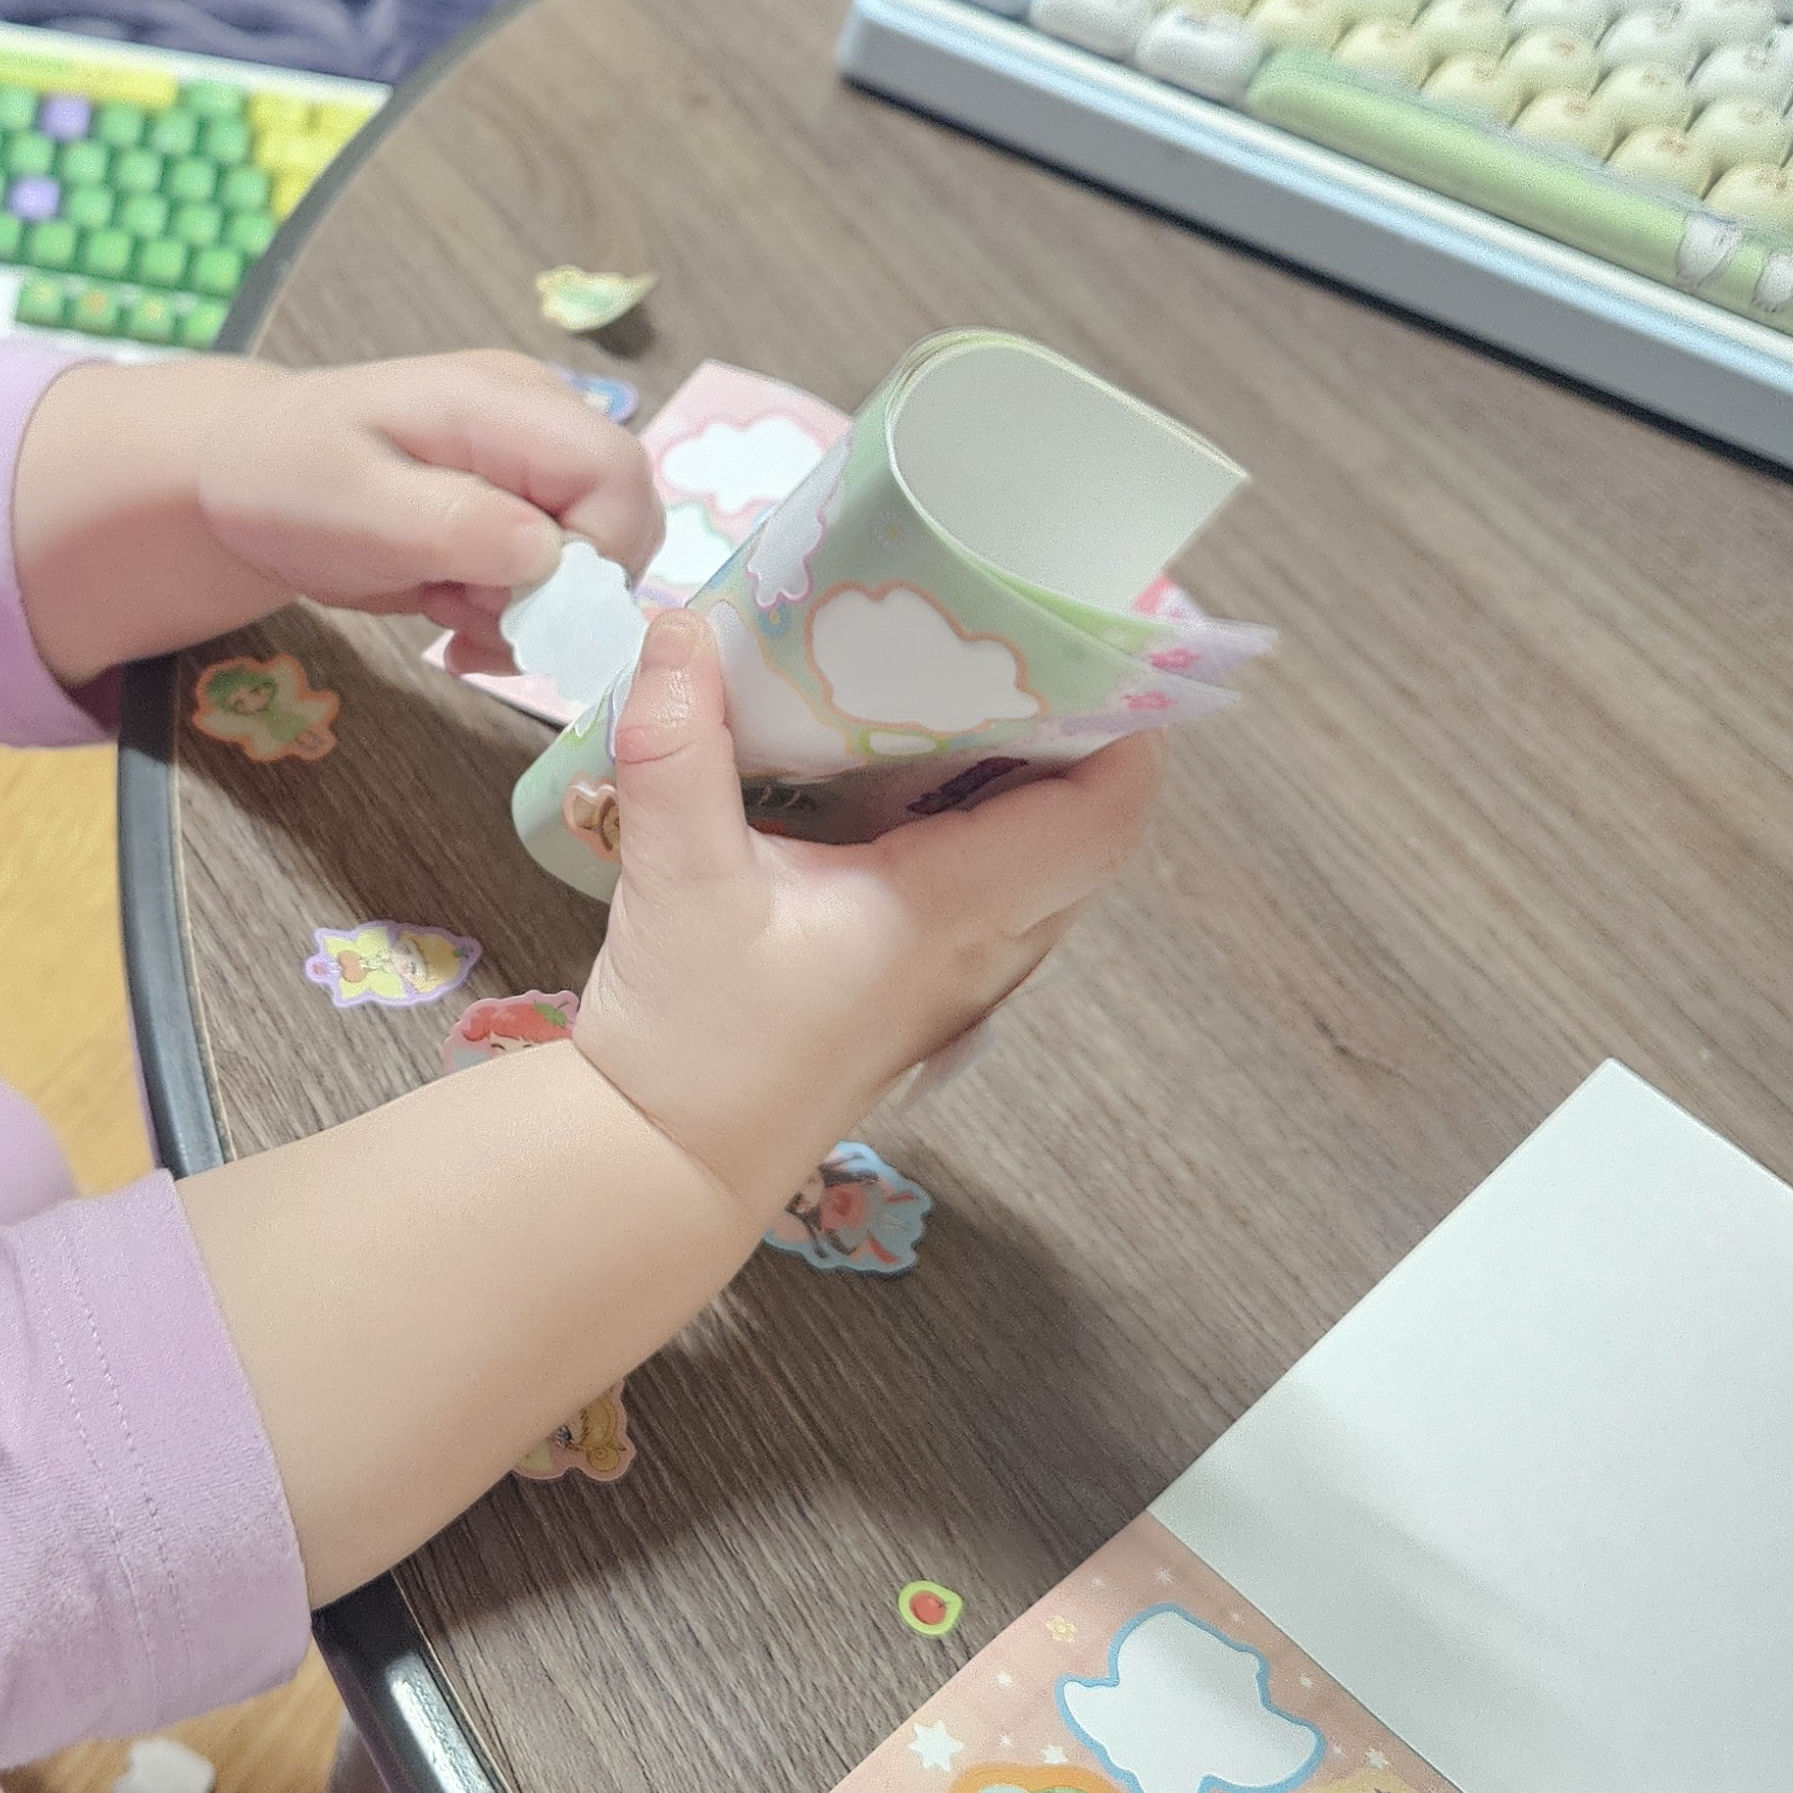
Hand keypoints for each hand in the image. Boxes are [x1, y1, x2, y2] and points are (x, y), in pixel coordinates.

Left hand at [12, 347, 662, 681]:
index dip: (595, 555)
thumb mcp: (354, 504)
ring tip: (444, 606)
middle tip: (467, 612)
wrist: (241, 477)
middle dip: (563, 595)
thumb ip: (453, 523)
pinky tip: (453, 614)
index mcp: (505, 401)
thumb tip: (550, 554)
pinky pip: (558, 577)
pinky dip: (516, 616)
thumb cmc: (284, 477)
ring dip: (532, 612)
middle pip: (624, 521)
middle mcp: (539, 422)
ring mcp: (533, 465)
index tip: (516, 603)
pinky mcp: (519, 508)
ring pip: (595, 560)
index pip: (618, 473)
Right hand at [572, 612, 1160, 1216]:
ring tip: (964, 675)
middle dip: (1072, 721)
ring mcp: (959, 973)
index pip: (1102, 813)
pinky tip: (903, 763)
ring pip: (1043, 853)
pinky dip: (973, 811)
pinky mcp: (920, 981)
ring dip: (1023, 767)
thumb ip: (676, 749)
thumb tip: (679, 627)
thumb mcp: (676, 884)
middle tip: (1015, 631)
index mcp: (952, 914)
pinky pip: (991, 881)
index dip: (1124, 720)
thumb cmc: (693, 1047)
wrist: (668, 1165)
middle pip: (1088, 822)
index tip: (1094, 635)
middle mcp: (982, 948)